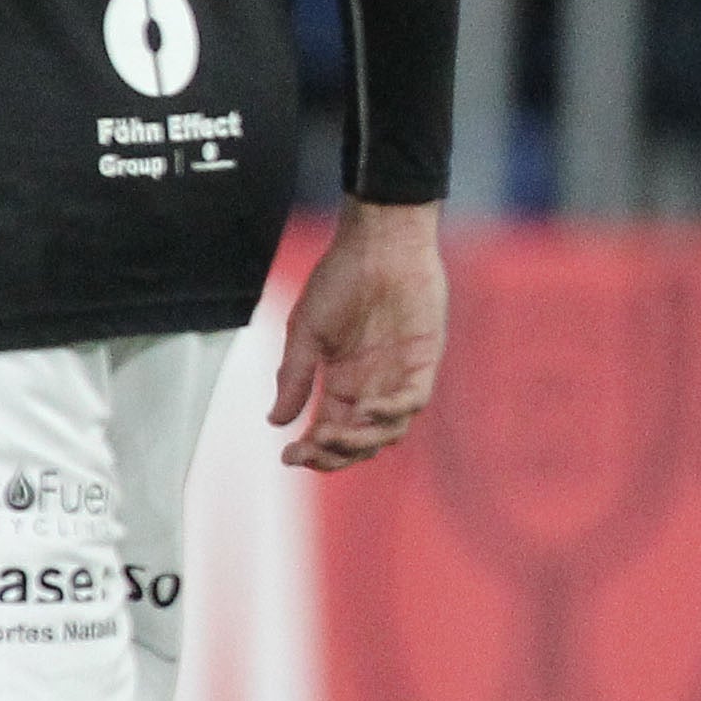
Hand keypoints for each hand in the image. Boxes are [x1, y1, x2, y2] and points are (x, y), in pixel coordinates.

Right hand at [272, 198, 446, 470]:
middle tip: (309, 451)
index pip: (328, 431)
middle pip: (360, 441)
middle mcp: (372, 386)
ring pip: (389, 431)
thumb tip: (276, 422)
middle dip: (335, 456)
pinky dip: (390, 412)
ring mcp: (399, 376)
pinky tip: (365, 409)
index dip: (311, 451)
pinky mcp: (424, 361)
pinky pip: (414, 401)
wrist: (378, 243)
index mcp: (342, 382)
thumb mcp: (306, 332)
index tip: (288, 458)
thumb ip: (295, 377)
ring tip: (331, 434)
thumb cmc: (340, 280)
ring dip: (360, 441)